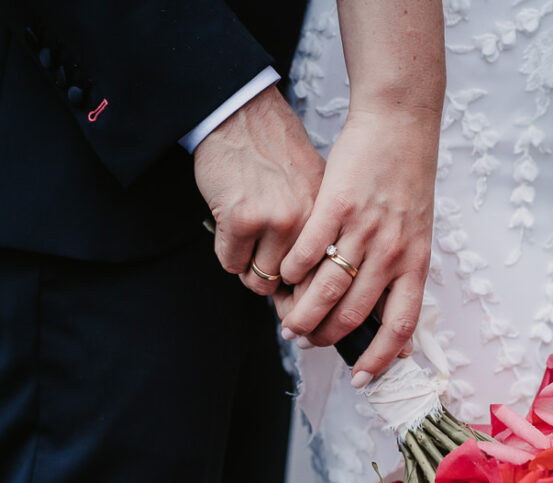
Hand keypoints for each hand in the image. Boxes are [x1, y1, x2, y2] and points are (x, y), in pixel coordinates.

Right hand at [193, 85, 324, 295]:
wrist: (239, 114)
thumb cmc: (270, 148)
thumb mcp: (309, 185)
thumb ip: (311, 229)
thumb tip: (302, 286)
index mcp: (326, 213)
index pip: (324, 274)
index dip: (306, 291)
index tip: (294, 298)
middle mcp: (307, 219)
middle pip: (291, 283)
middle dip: (273, 280)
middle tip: (260, 262)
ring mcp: (275, 220)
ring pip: (260, 279)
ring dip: (247, 267)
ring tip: (244, 241)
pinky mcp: (241, 220)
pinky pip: (231, 263)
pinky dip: (226, 253)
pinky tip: (227, 229)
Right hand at [276, 110, 437, 384]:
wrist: (399, 125)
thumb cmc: (407, 178)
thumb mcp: (417, 231)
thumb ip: (402, 271)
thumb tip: (388, 315)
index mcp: (415, 261)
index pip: (400, 324)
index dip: (380, 358)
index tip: (361, 377)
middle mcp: (392, 250)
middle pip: (353, 313)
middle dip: (325, 336)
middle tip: (305, 341)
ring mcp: (364, 229)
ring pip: (327, 288)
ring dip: (303, 311)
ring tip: (289, 319)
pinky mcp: (336, 205)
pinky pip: (307, 251)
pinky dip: (292, 270)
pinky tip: (284, 275)